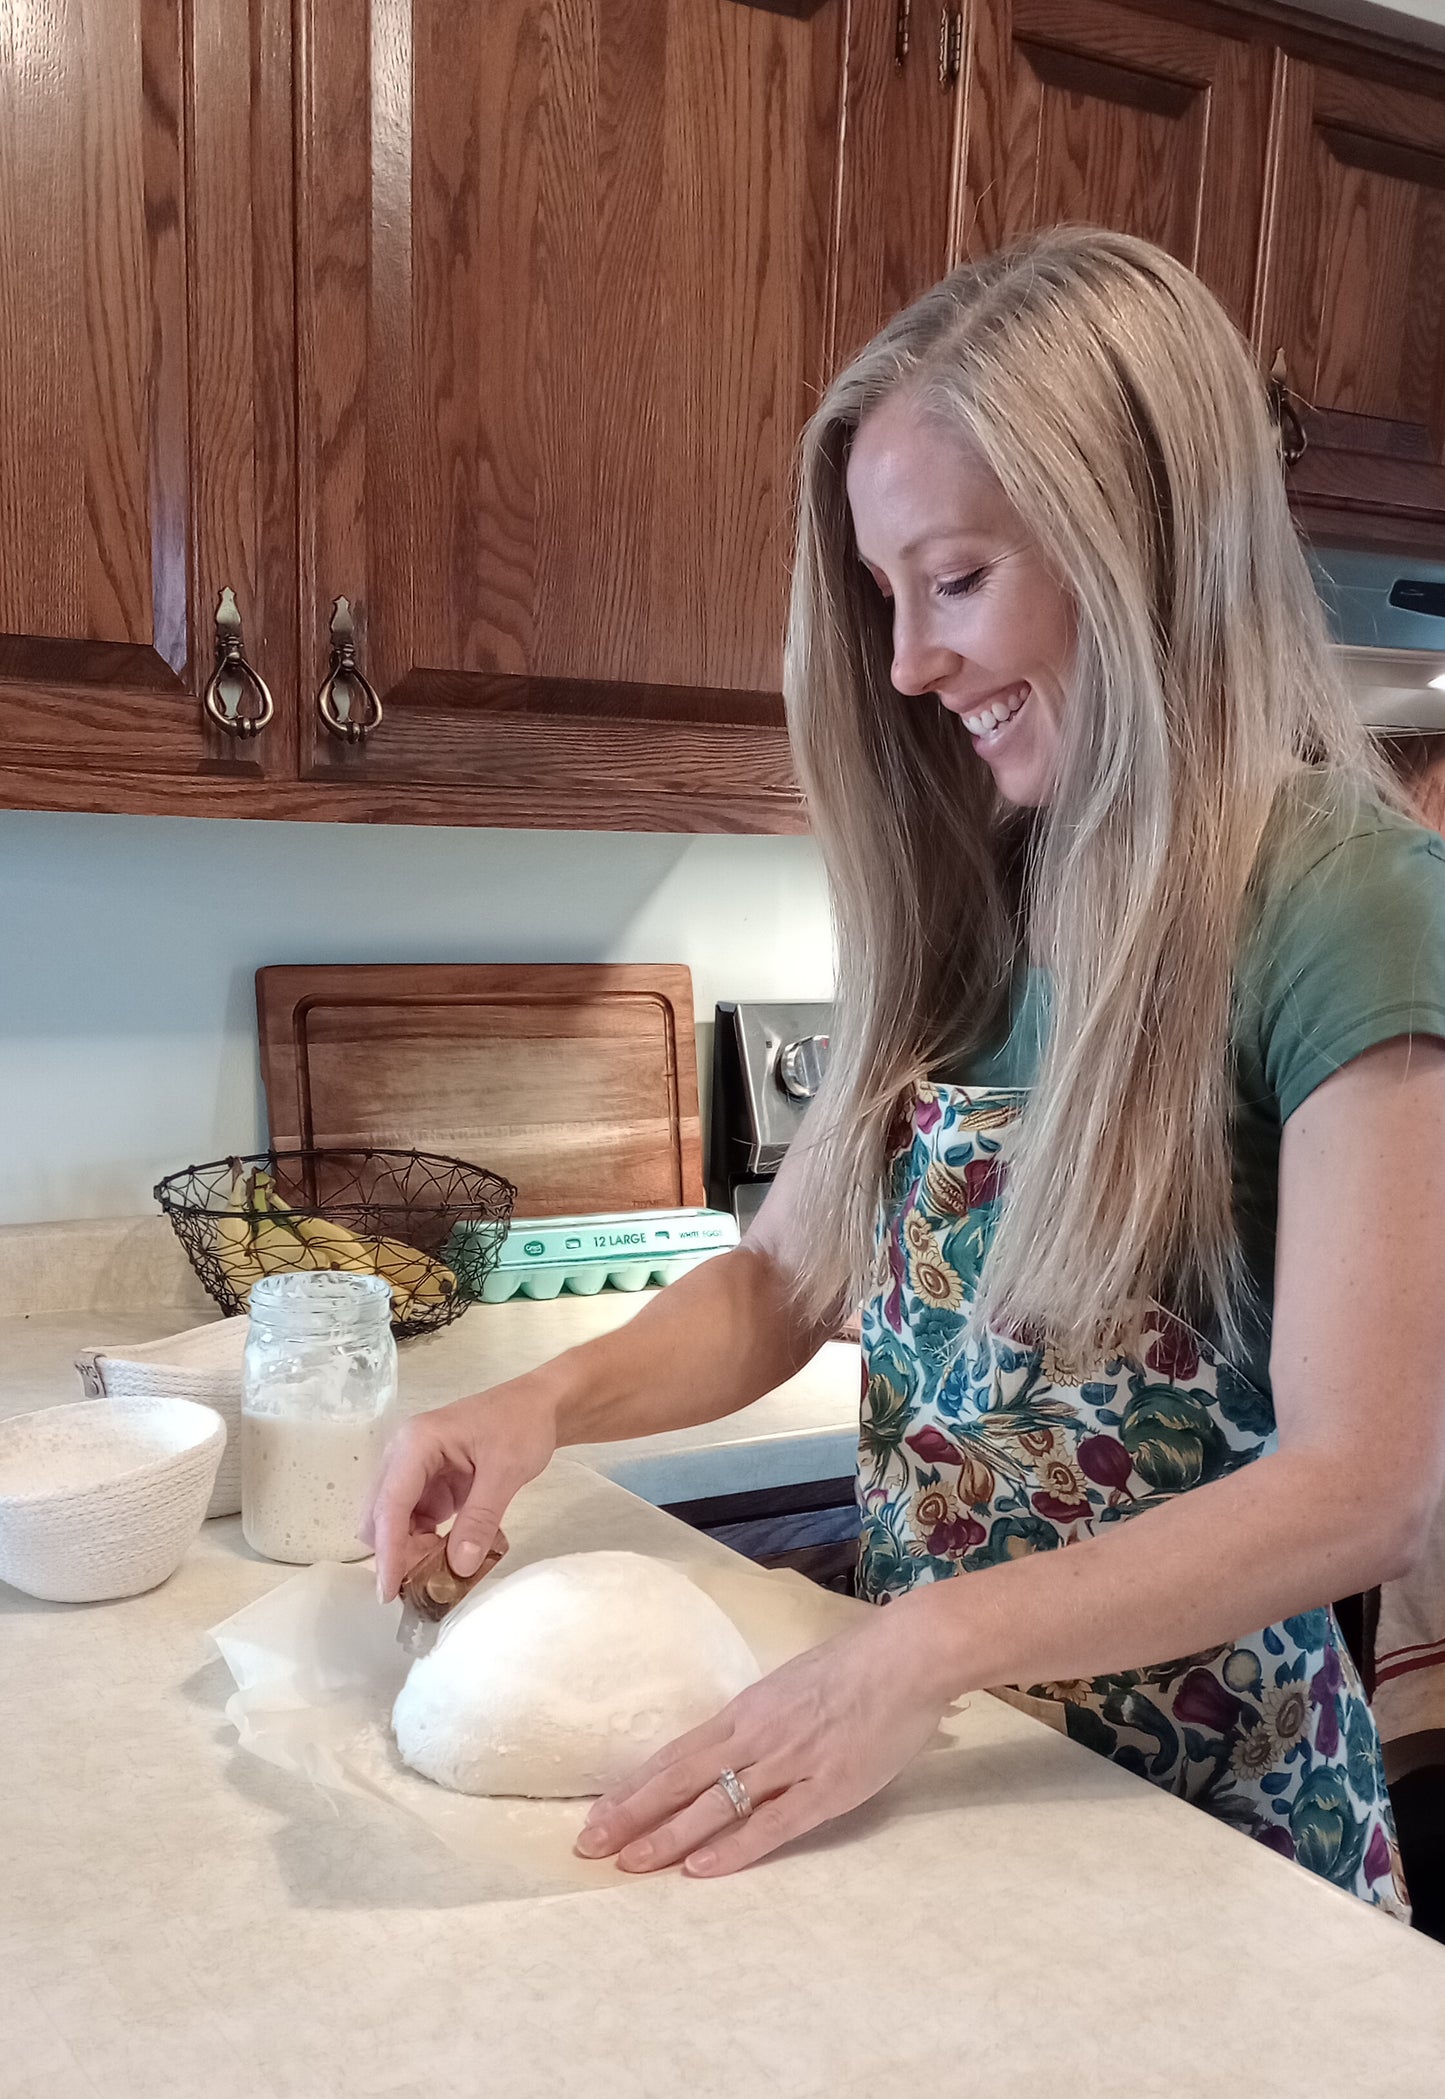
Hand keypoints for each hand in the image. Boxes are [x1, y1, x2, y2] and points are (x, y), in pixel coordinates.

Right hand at [360, 1379, 558, 1600]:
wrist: (540, 1407)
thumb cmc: (522, 1424)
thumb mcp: (506, 1471)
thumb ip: (481, 1518)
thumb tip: (458, 1567)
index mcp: (415, 1444)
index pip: (390, 1504)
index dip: (388, 1550)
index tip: (388, 1590)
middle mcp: (404, 1457)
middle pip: (381, 1517)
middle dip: (398, 1553)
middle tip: (429, 1583)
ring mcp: (414, 1473)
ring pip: (395, 1525)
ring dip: (412, 1552)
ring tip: (447, 1572)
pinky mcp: (428, 1487)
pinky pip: (416, 1525)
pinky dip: (427, 1545)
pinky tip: (454, 1556)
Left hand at [572, 1608, 951, 1876]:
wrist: (906, 1655)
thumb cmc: (853, 1666)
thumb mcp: (788, 1687)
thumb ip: (759, 1721)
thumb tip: (731, 1747)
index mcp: (744, 1711)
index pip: (674, 1756)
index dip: (633, 1788)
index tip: (595, 1814)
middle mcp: (754, 1737)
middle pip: (678, 1780)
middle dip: (630, 1815)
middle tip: (587, 1847)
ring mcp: (788, 1763)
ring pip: (714, 1805)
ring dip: (667, 1837)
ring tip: (629, 1864)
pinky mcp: (826, 1788)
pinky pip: (772, 1823)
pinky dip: (733, 1848)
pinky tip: (700, 1870)